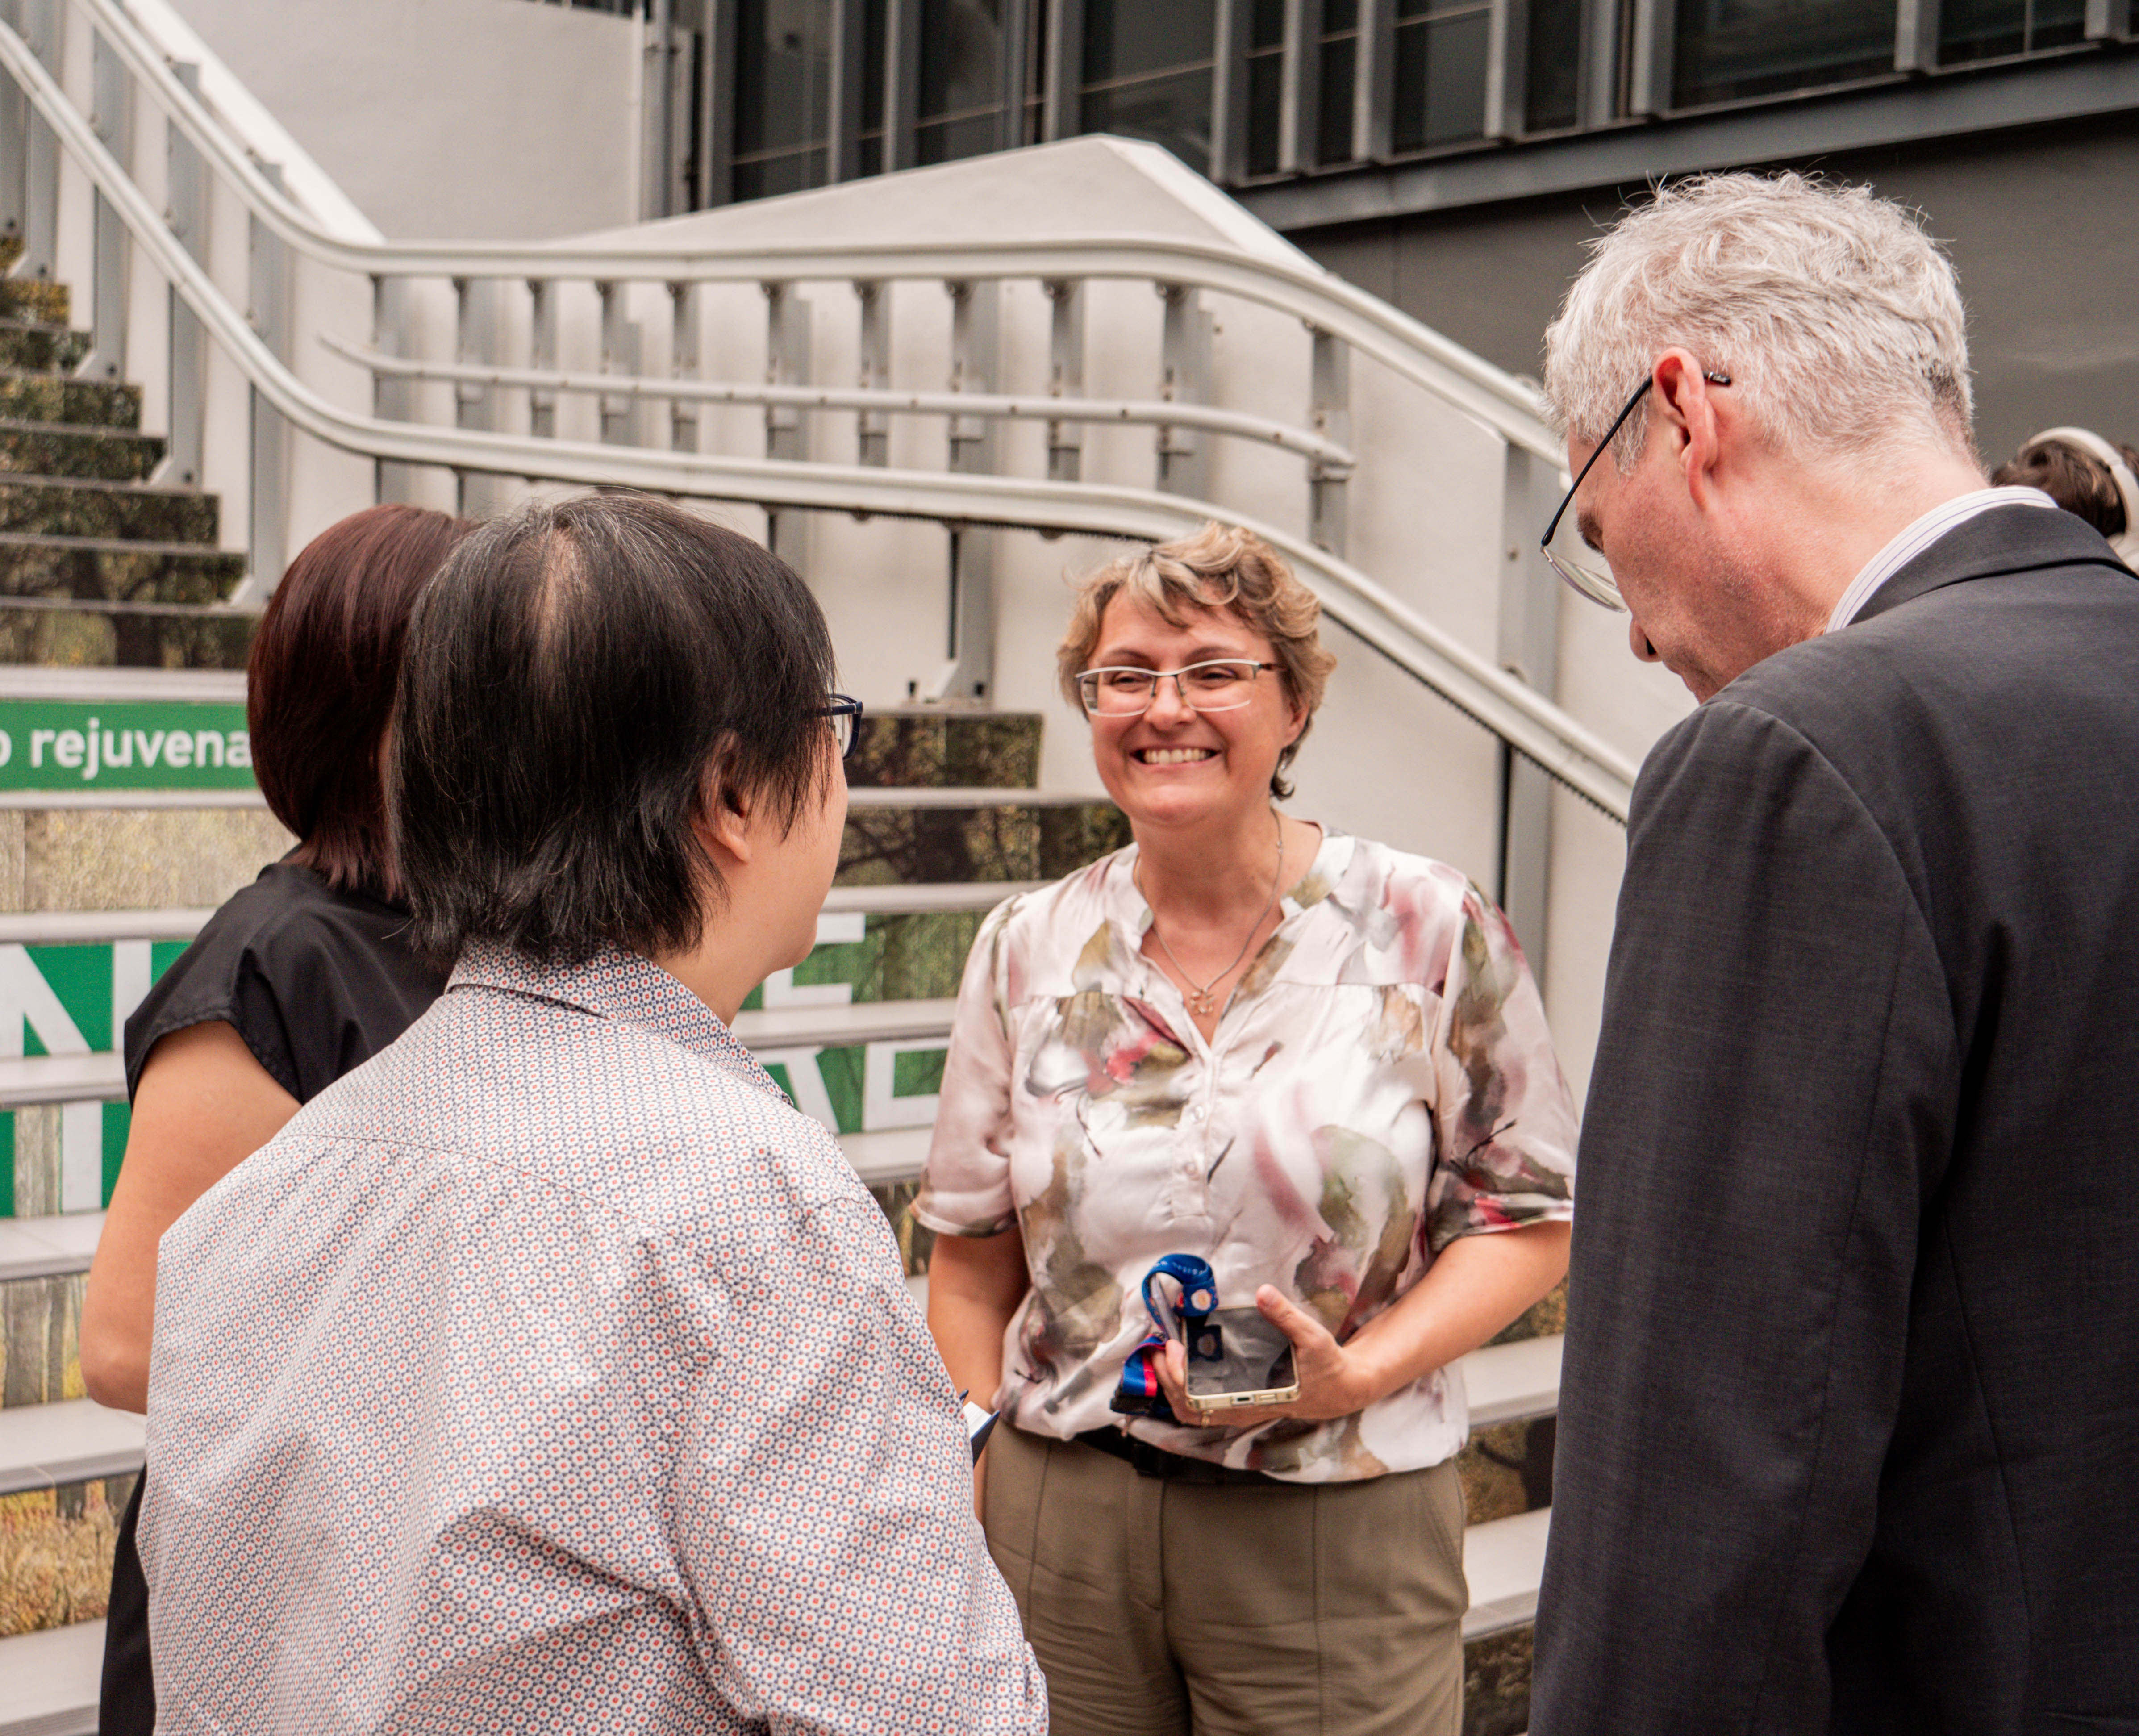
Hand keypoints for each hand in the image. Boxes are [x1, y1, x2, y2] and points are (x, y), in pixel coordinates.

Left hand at [1153, 1286, 1378, 1429]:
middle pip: (1187, 1407)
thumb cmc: (1326, 1366)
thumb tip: (1263, 1293)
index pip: (1200, 1399)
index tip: (1173, 1346)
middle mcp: (1242, 1409)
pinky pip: (1203, 1407)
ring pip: (1192, 1411)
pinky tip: (1181, 1367)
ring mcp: (1240, 1411)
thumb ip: (1286, 1316)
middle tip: (1157, 1346)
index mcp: (1253, 1398)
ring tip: (1161, 1356)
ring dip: (1171, 1386)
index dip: (1178, 1375)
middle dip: (1165, 1378)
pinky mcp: (1241, 1406)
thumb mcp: (1313, 1338)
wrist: (1341, 1390)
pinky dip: (1184, 1391)